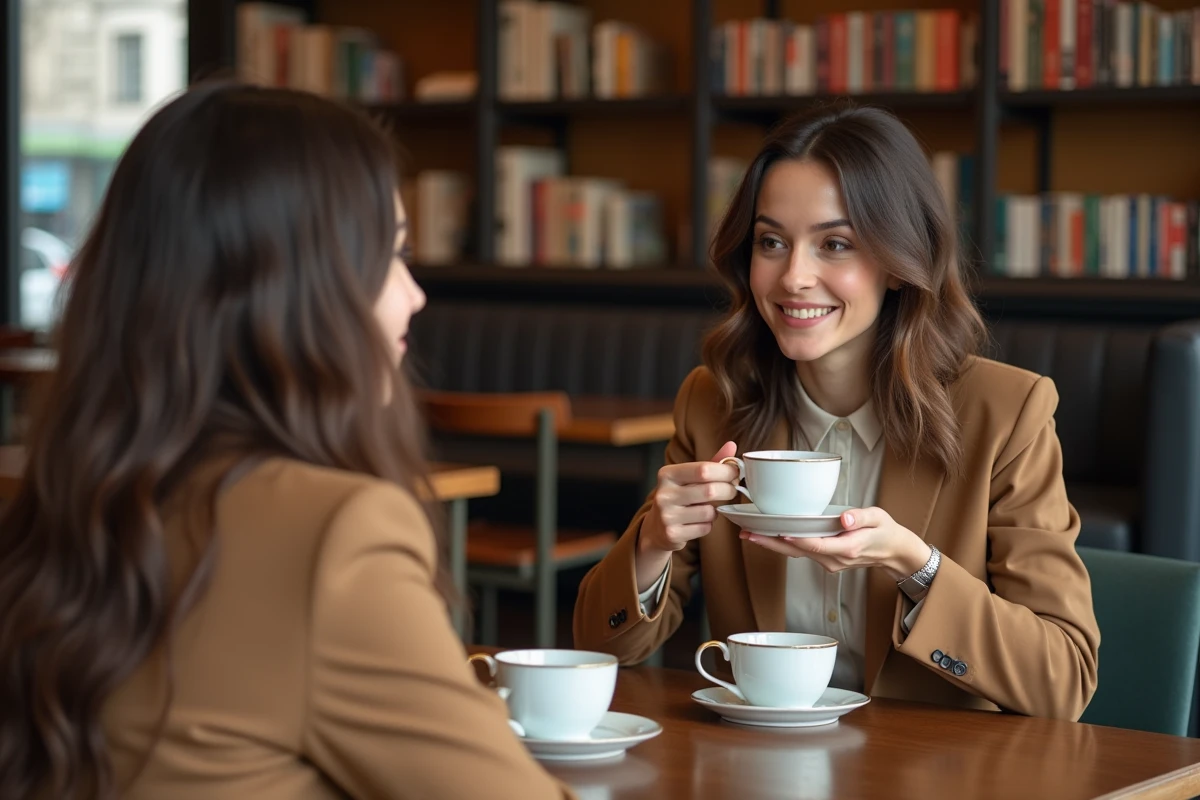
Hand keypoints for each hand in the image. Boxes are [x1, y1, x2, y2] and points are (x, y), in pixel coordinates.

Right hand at [635, 441, 739, 590]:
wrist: (656, 527)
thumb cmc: (679, 496)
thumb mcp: (690, 477)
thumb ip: (712, 462)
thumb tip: (732, 445)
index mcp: (667, 474)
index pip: (703, 469)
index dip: (725, 471)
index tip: (735, 473)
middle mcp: (664, 494)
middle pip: (710, 491)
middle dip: (728, 490)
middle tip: (733, 490)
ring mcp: (666, 516)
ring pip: (709, 512)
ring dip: (716, 511)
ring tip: (709, 508)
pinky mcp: (672, 534)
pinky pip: (705, 528)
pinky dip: (708, 525)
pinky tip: (699, 521)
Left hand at [738, 506, 931, 581]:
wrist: (893, 552)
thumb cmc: (885, 531)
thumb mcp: (879, 518)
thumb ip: (862, 517)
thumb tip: (846, 518)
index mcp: (847, 548)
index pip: (816, 545)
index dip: (796, 539)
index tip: (778, 531)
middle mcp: (834, 559)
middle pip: (798, 552)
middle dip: (771, 543)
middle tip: (748, 534)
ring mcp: (829, 562)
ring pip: (796, 554)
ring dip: (773, 545)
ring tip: (750, 533)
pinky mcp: (825, 560)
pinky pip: (801, 553)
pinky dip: (784, 545)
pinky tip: (768, 536)